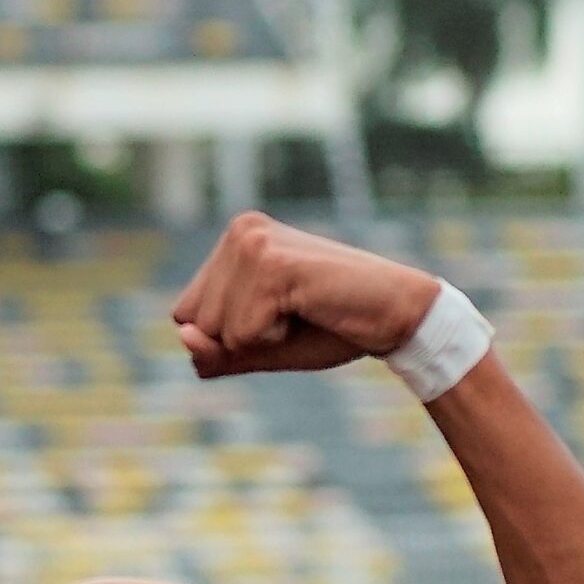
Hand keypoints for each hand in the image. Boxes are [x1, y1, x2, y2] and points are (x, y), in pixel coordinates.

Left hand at [171, 214, 441, 378]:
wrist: (398, 315)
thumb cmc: (332, 327)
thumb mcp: (261, 347)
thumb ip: (216, 352)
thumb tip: (185, 338)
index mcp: (234, 240)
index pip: (185, 315)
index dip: (227, 337)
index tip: (279, 315)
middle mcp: (240, 231)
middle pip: (194, 323)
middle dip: (240, 339)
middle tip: (294, 315)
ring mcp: (254, 243)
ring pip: (215, 331)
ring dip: (260, 340)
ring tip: (302, 311)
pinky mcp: (272, 265)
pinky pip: (242, 335)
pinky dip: (275, 340)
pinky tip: (309, 311)